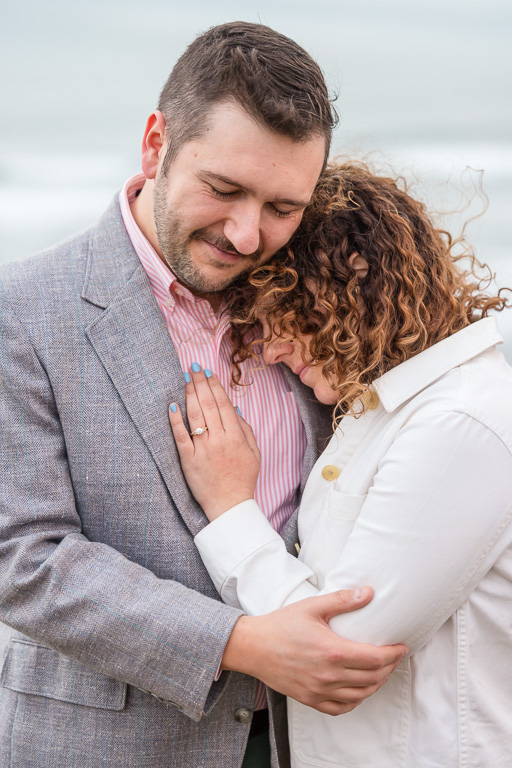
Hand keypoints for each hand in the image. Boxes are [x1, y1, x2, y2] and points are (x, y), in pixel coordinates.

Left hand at [168, 365, 260, 519]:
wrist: (230, 505)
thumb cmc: (243, 479)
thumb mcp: (254, 453)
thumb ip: (246, 430)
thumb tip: (235, 409)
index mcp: (236, 437)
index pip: (223, 404)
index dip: (215, 386)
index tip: (208, 373)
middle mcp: (220, 440)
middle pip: (208, 405)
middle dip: (200, 383)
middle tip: (193, 367)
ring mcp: (203, 450)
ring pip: (195, 416)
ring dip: (189, 394)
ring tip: (185, 379)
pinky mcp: (188, 460)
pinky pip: (180, 436)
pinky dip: (176, 420)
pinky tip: (172, 405)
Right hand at [221, 587, 407, 715]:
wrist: (253, 647)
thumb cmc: (281, 624)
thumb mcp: (312, 606)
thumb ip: (342, 600)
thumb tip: (368, 592)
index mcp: (332, 651)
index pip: (375, 658)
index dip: (393, 654)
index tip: (401, 647)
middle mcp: (329, 675)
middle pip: (372, 678)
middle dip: (389, 668)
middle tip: (394, 657)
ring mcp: (319, 690)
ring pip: (360, 695)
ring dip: (376, 684)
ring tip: (382, 671)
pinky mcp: (310, 699)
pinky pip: (341, 707)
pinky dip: (356, 700)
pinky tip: (359, 690)